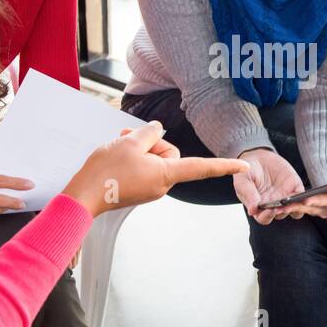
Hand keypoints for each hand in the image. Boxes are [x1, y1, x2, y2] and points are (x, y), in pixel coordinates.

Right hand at [62, 121, 249, 216]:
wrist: (83, 195)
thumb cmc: (106, 171)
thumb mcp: (129, 142)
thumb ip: (149, 133)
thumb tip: (158, 130)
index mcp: (166, 175)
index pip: (202, 167)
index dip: (224, 165)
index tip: (244, 166)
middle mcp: (162, 185)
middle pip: (169, 153)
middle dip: (151, 142)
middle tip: (129, 138)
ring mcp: (150, 188)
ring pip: (154, 157)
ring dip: (139, 147)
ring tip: (119, 145)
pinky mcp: (139, 189)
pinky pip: (144, 166)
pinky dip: (133, 156)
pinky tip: (117, 153)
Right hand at [234, 148, 305, 224]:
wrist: (258, 157)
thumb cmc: (248, 172)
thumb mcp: (243, 180)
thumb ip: (248, 194)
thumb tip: (253, 210)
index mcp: (259, 208)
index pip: (264, 218)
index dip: (267, 216)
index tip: (269, 210)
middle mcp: (273, 206)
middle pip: (281, 215)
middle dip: (282, 211)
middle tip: (282, 206)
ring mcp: (285, 197)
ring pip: (294, 209)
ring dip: (295, 208)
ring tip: (293, 201)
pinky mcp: (295, 188)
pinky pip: (302, 197)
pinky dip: (304, 198)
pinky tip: (304, 196)